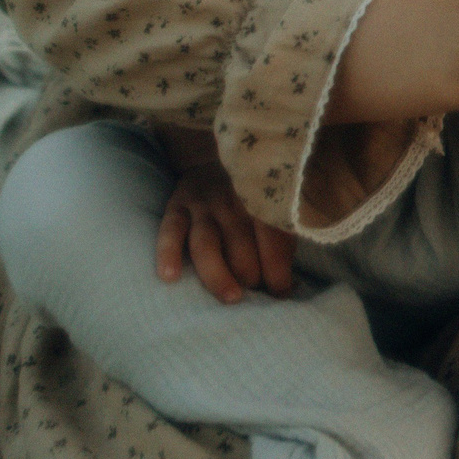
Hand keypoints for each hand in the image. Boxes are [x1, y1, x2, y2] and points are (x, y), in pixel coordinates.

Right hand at [156, 165, 295, 301]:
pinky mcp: (176, 207)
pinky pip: (170, 231)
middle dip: (251, 275)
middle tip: (254, 294)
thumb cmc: (251, 197)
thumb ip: (281, 241)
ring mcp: (202, 205)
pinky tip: (170, 276)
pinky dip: (168, 253)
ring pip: (208, 244)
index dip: (279, 271)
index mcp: (263, 199)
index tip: (281, 294)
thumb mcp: (273, 207)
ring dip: (219, 274)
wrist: (213, 160)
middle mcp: (233, 201)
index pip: (274, 238)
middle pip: (241, 244)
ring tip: (231, 297)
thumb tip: (290, 288)